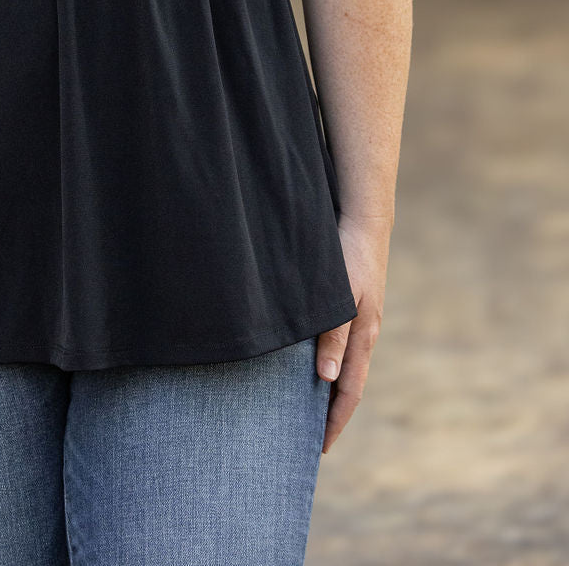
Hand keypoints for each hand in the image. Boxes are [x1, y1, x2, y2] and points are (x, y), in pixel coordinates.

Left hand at [316, 214, 389, 454]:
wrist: (364, 221)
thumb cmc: (347, 257)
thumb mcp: (339, 298)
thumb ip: (332, 335)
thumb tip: (326, 380)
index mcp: (363, 337)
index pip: (349, 392)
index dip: (334, 421)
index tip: (317, 448)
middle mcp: (364, 334)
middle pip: (348, 384)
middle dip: (330, 413)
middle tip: (305, 437)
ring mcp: (360, 320)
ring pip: (343, 365)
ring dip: (327, 390)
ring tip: (303, 408)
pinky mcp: (353, 307)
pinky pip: (340, 346)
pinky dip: (326, 364)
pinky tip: (309, 364)